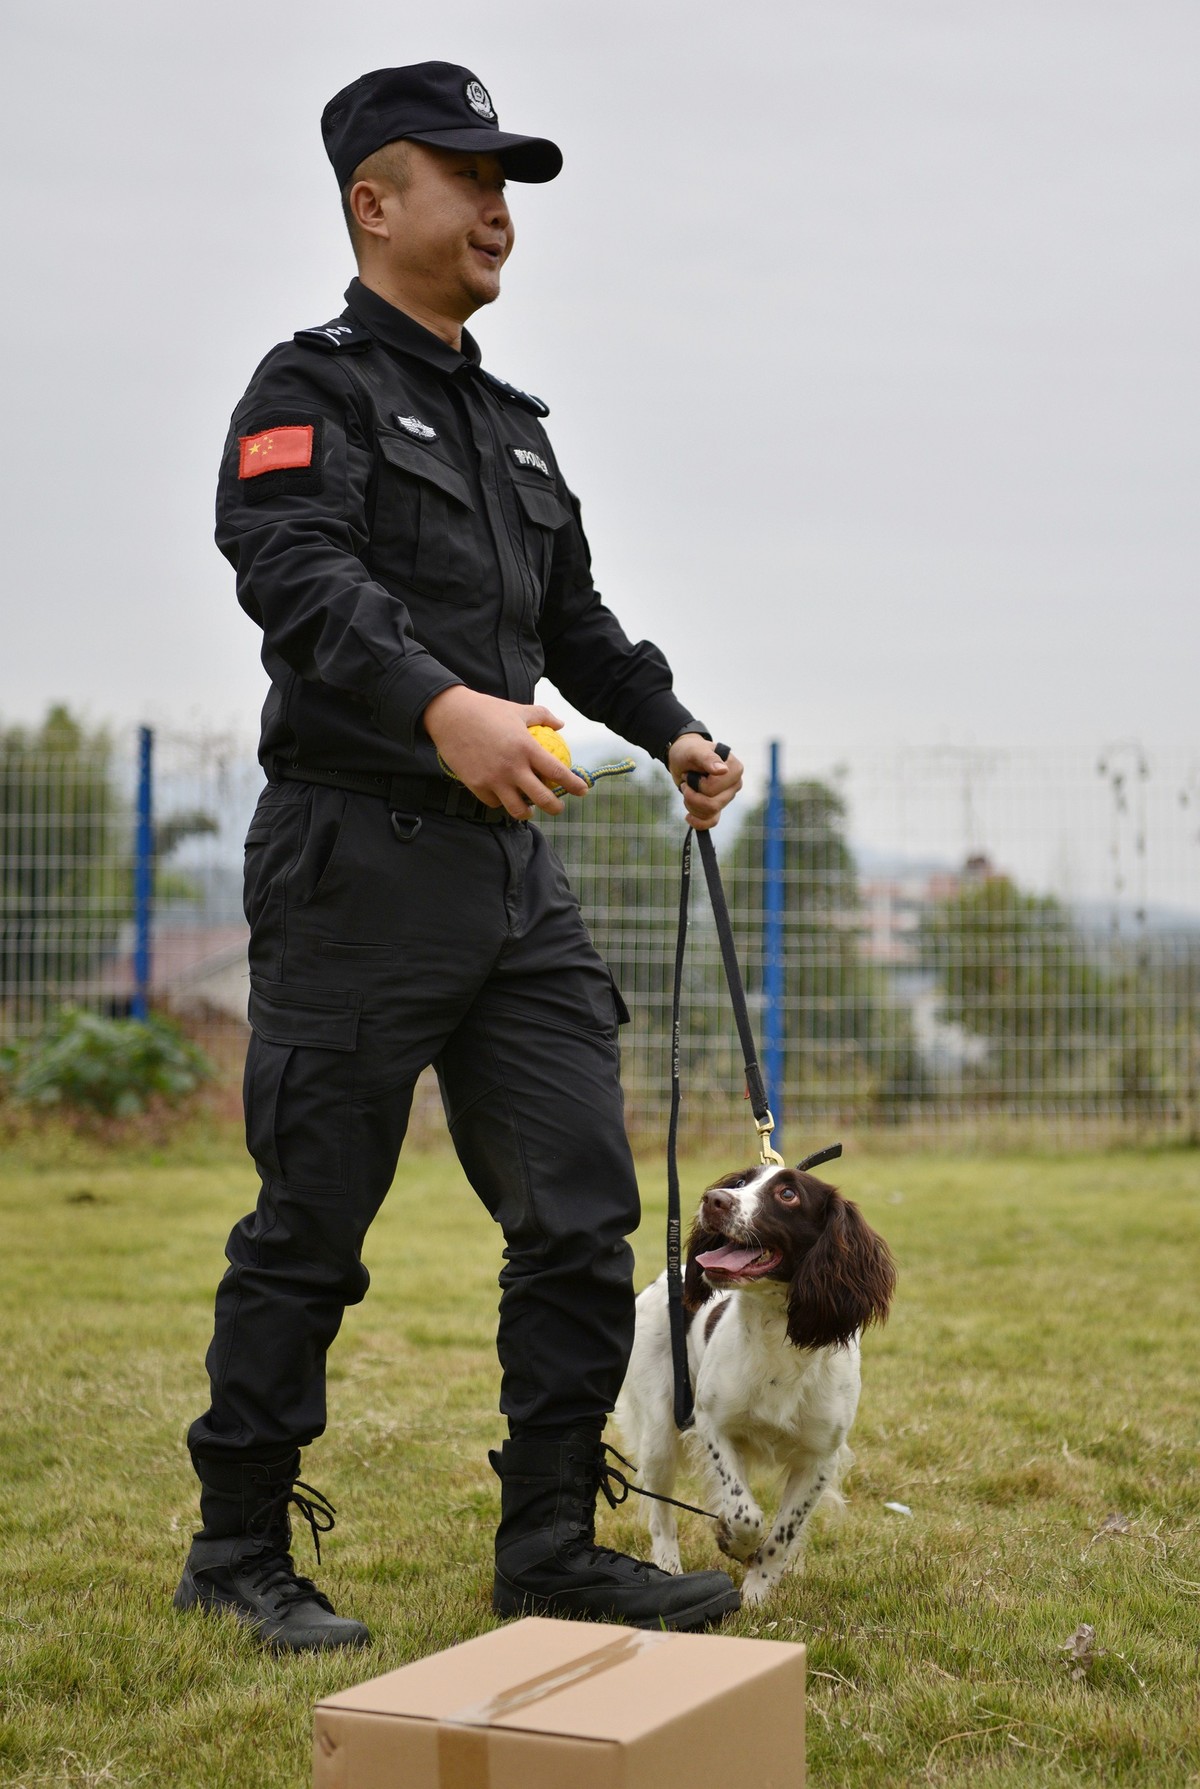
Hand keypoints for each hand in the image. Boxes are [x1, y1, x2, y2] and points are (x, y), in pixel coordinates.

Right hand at [422, 687, 587, 819]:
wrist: (450, 716)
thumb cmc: (486, 710)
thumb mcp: (518, 709)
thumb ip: (543, 716)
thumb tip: (561, 725)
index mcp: (526, 748)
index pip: (557, 772)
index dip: (573, 785)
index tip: (583, 790)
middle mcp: (512, 767)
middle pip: (542, 798)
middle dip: (556, 807)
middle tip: (559, 806)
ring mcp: (494, 779)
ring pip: (518, 809)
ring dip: (528, 812)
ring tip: (531, 809)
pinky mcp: (477, 786)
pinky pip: (495, 802)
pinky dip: (502, 802)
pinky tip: (505, 798)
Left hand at [667, 735, 743, 830]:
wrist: (683, 758)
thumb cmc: (690, 751)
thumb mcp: (695, 751)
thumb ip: (708, 758)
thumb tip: (723, 770)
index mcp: (734, 769)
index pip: (713, 789)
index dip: (696, 784)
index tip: (691, 771)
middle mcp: (735, 784)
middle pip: (712, 805)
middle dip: (691, 796)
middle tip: (686, 781)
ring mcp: (728, 797)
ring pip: (709, 814)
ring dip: (691, 804)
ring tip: (687, 789)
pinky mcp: (719, 806)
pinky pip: (711, 822)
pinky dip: (698, 822)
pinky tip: (688, 816)